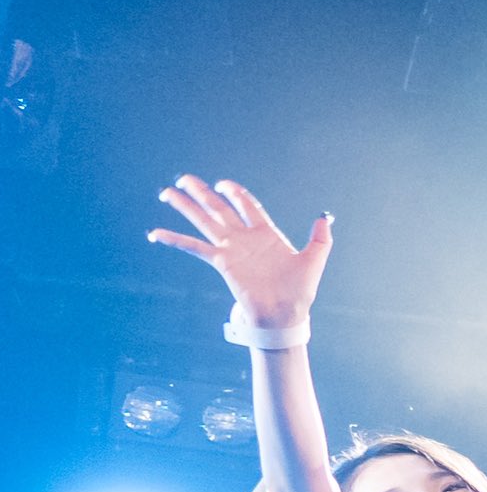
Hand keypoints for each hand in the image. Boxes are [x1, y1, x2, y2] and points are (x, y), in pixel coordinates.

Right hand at [149, 175, 330, 332]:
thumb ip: (320, 238)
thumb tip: (324, 218)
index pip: (247, 205)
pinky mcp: (222, 262)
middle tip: (183, 179)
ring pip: (204, 221)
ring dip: (185, 207)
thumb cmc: (299, 291)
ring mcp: (231, 249)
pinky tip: (157, 233)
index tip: (222, 183)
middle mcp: (244, 238)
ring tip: (167, 193)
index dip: (235, 192)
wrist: (285, 313)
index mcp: (266, 233)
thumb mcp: (314, 260)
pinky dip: (175, 240)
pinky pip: (195, 247)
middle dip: (202, 193)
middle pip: (219, 208)